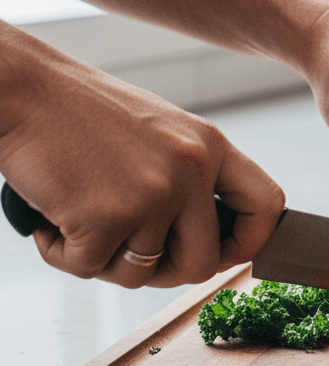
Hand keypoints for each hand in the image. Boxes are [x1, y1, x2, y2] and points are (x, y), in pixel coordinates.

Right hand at [0, 29, 284, 288]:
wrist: (25, 92)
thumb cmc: (83, 114)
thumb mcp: (162, 134)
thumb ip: (189, 178)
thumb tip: (206, 243)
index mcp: (212, 146)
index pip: (266, 206)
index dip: (250, 242)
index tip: (224, 254)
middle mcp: (193, 170)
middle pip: (203, 263)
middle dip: (164, 272)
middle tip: (125, 252)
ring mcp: (153, 195)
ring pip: (141, 274)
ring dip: (104, 260)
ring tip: (78, 218)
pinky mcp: (107, 218)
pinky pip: (89, 268)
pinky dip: (63, 255)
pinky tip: (51, 217)